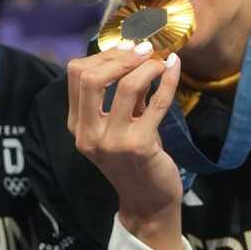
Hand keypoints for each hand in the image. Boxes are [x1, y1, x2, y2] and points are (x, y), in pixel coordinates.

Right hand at [66, 41, 183, 249]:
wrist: (149, 202)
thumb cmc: (136, 159)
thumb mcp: (119, 125)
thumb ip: (119, 95)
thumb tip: (134, 52)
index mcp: (77, 126)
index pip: (76, 75)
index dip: (103, 54)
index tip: (127, 47)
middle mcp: (88, 134)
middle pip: (91, 77)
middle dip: (121, 56)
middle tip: (145, 49)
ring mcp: (112, 143)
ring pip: (126, 86)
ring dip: (148, 66)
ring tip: (162, 61)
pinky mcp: (139, 147)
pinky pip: (156, 103)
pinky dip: (168, 81)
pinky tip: (174, 69)